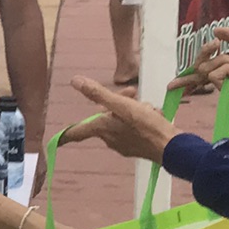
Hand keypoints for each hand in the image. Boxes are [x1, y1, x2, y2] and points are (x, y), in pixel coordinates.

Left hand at [63, 78, 177, 163]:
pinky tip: (155, 116)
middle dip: (118, 102)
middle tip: (133, 94)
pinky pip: (135, 127)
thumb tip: (75, 81)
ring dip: (134, 108)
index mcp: (102, 129)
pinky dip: (143, 118)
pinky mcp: (138, 146)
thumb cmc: (146, 126)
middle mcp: (110, 139)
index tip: (56, 140)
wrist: (172, 147)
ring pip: (122, 119)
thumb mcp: (122, 105)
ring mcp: (124, 144)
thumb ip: (99, 94)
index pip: (78, 131)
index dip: (66, 134)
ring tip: (148, 107)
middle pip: (105, 117)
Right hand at [186, 26, 228, 100]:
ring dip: (222, 60)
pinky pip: (214, 76)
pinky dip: (225, 68)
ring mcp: (226, 84)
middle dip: (203, 54)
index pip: (204, 68)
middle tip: (215, 45)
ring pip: (205, 69)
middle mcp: (225, 75)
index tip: (206, 50)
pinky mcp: (228, 90)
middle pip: (198, 69)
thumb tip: (215, 31)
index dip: (191, 69)